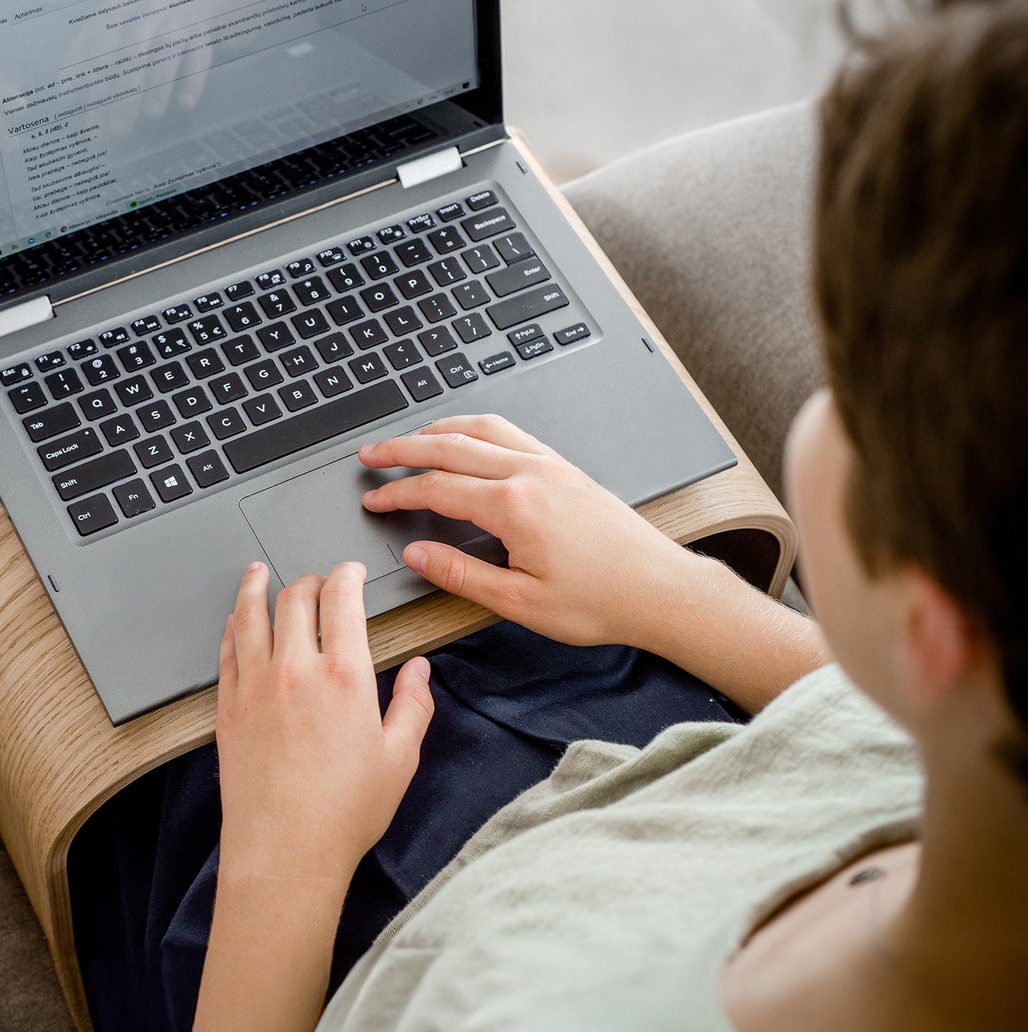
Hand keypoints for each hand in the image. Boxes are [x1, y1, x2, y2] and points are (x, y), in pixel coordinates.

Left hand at [215, 561, 433, 892]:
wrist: (284, 852)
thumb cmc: (343, 813)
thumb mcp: (399, 760)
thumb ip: (413, 706)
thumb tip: (421, 671)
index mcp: (345, 676)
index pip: (342, 599)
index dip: (347, 574)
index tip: (351, 571)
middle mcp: (296, 670)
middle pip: (295, 598)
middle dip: (309, 580)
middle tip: (316, 581)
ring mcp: (256, 685)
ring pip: (251, 614)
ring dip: (257, 586)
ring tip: (258, 572)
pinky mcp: (229, 706)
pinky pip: (227, 649)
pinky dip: (234, 625)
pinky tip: (237, 621)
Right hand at [358, 413, 695, 649]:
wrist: (660, 589)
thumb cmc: (600, 601)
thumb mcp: (520, 603)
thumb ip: (461, 575)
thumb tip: (418, 556)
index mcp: (513, 506)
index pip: (436, 489)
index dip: (397, 493)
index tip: (373, 500)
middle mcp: (530, 473)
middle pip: (450, 445)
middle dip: (403, 448)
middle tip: (371, 454)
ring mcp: (550, 464)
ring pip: (481, 428)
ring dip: (438, 429)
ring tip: (410, 439)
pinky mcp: (565, 467)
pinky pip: (510, 432)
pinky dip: (475, 428)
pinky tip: (467, 438)